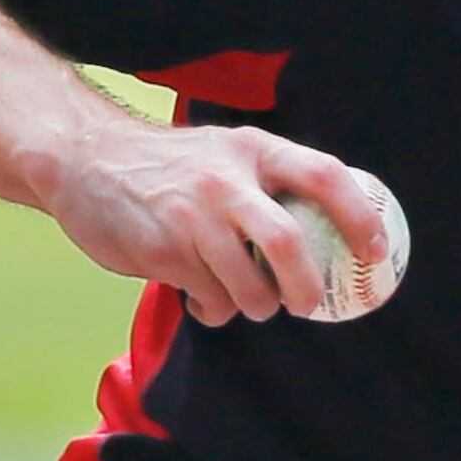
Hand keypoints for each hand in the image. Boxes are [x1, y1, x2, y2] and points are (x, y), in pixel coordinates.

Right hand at [19, 113, 388, 324]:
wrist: (83, 161)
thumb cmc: (168, 164)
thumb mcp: (225, 150)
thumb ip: (270, 179)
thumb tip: (334, 226)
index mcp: (253, 149)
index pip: (324, 177)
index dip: (360, 218)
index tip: (376, 253)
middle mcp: (226, 182)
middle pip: (288, 246)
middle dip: (307, 288)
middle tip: (309, 305)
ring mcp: (193, 219)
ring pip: (248, 288)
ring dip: (256, 307)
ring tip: (247, 301)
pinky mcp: (164, 253)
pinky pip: (210, 301)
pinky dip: (215, 311)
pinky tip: (202, 297)